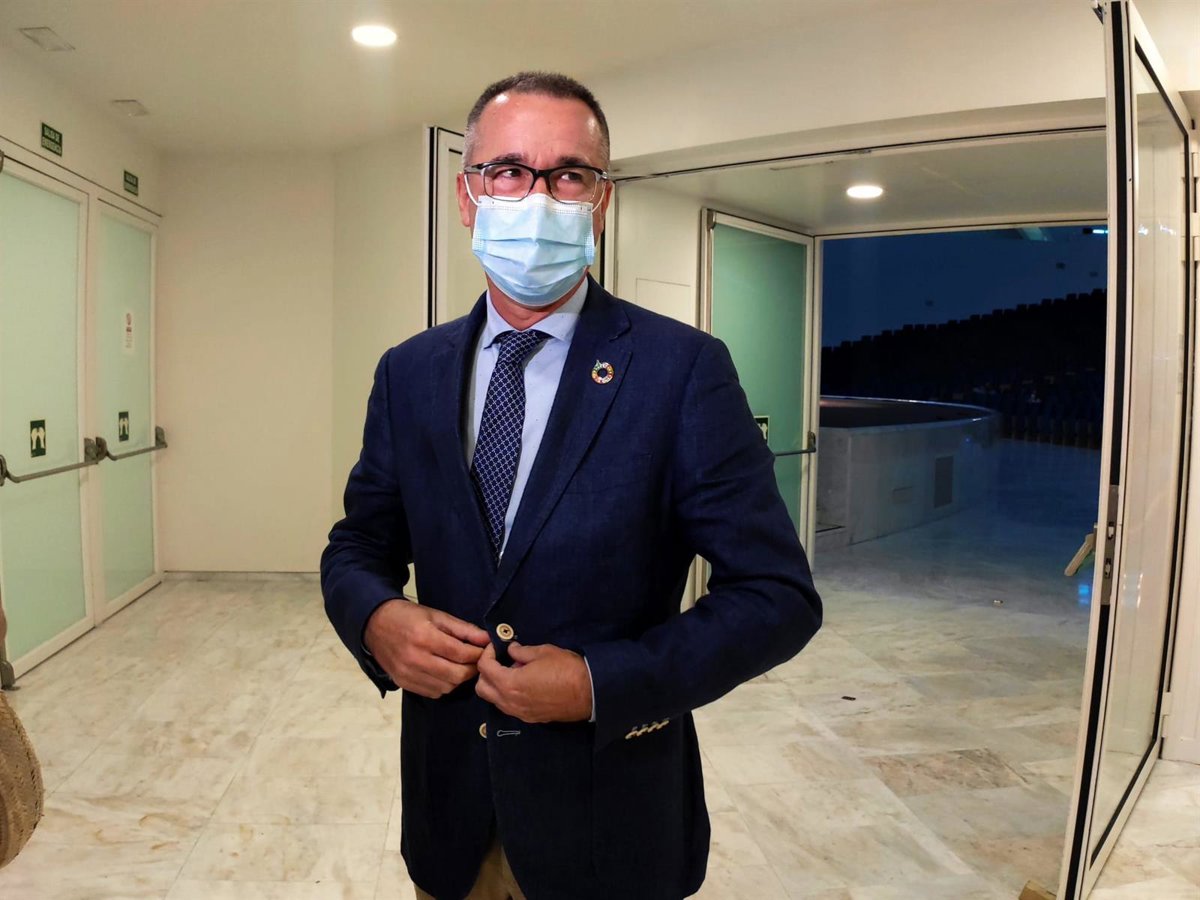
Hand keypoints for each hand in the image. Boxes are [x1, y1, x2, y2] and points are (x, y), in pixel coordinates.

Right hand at [364, 599, 489, 698]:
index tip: (485, 651)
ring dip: (459, 678)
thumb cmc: (409, 617)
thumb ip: (463, 629)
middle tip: (476, 661)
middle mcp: (416, 659)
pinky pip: (433, 692)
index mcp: (425, 637)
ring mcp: (408, 674)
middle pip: (456, 674)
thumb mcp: (437, 616)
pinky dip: (444, 685)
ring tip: (461, 666)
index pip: (460, 653)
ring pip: (447, 686)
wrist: (375, 625)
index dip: (478, 654)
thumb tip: (487, 639)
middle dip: (472, 669)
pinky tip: (444, 673)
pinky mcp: (404, 683)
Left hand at [475, 641, 592, 722]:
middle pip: (482, 688)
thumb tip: (511, 651)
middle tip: (500, 660)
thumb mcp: (543, 652)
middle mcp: (510, 702)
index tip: (496, 646)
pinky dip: (508, 695)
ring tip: (513, 672)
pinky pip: (508, 707)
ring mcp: (519, 713)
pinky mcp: (530, 718)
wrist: (589, 693)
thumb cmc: (566, 669)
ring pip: (494, 700)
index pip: (484, 668)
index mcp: (510, 683)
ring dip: (496, 685)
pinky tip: (523, 684)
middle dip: (486, 672)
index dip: (487, 653)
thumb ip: (521, 652)